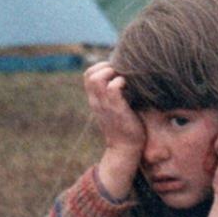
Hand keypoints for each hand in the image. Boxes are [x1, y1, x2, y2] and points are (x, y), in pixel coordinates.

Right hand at [84, 62, 144, 198]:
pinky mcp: (116, 110)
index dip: (101, 67)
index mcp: (95, 100)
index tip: (116, 72)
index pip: (88, 75)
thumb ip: (114, 95)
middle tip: (121, 74)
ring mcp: (104, 105)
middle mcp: (96, 101)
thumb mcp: (115, 108)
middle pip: (89, 74)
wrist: (125, 149)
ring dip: (112, 73)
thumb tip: (126, 78)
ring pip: (97, 79)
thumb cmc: (126, 127)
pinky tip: (129, 88)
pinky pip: (112, 88)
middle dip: (106, 67)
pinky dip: (120, 82)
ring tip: (124, 80)